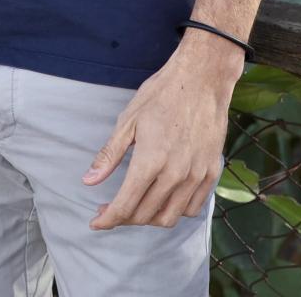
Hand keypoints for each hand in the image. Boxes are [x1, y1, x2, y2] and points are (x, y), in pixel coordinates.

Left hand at [82, 31, 240, 229]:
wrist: (202, 78)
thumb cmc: (162, 94)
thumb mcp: (128, 120)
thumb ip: (109, 155)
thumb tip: (89, 181)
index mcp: (150, 161)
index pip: (125, 206)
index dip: (107, 220)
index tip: (96, 222)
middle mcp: (175, 174)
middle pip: (144, 215)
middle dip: (123, 218)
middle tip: (110, 209)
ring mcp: (196, 176)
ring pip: (169, 217)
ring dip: (148, 218)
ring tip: (136, 205)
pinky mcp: (211, 172)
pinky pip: (192, 207)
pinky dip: (175, 210)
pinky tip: (163, 198)